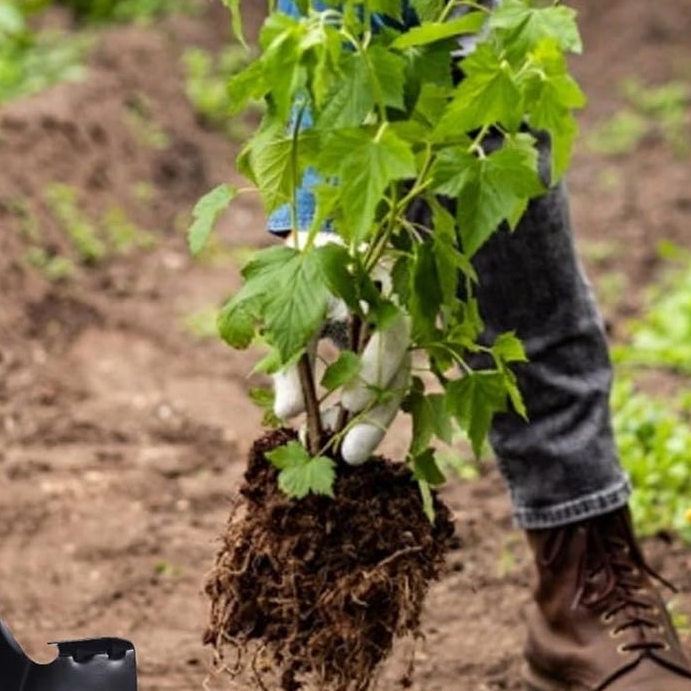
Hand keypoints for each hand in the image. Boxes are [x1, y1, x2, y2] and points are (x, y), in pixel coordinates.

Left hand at [269, 234, 411, 465]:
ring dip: (371, 420)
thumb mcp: (289, 304)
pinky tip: (345, 428)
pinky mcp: (390, 343)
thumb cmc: (303, 264)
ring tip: (345, 453)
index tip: (349, 408)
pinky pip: (387, 379)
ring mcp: (399, 327)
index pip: (391, 333)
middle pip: (399, 370)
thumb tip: (290, 416)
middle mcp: (400, 307)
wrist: (323, 232)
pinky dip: (368, 406)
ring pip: (395, 381)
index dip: (373, 371)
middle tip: (350, 458)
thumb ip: (292, 357)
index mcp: (380, 283)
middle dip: (375, 418)